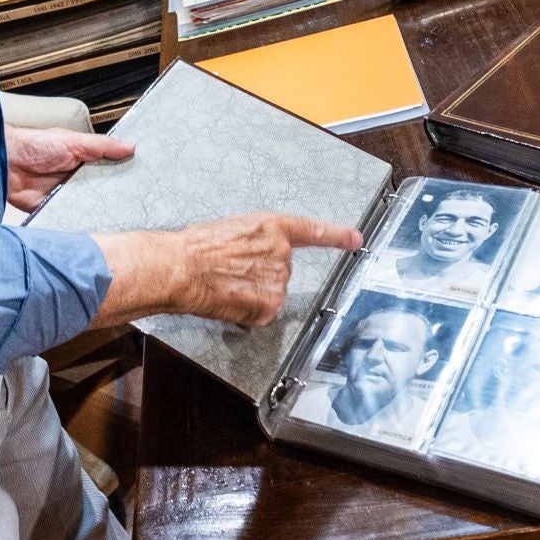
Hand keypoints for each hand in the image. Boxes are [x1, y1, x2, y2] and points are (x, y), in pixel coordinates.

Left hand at [4, 124, 133, 212]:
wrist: (5, 164)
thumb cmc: (34, 145)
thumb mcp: (73, 141)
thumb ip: (101, 146)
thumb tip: (130, 146)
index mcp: (85, 160)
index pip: (112, 169)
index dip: (126, 175)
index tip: (145, 182)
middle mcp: (79, 179)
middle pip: (104, 191)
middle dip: (117, 197)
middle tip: (136, 205)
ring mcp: (68, 195)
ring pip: (91, 206)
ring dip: (100, 210)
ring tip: (120, 219)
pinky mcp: (56, 210)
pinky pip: (73, 217)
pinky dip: (81, 221)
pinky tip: (94, 226)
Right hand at [91, 212, 363, 329]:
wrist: (181, 267)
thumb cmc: (195, 246)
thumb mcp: (230, 229)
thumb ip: (252, 240)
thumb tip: (251, 256)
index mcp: (271, 227)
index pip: (313, 231)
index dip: (337, 236)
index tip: (357, 240)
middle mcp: (281, 252)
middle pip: (280, 269)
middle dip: (259, 274)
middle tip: (229, 271)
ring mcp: (278, 280)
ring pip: (270, 292)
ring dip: (252, 293)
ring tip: (225, 284)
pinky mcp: (269, 305)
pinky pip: (261, 313)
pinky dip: (246, 312)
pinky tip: (229, 300)